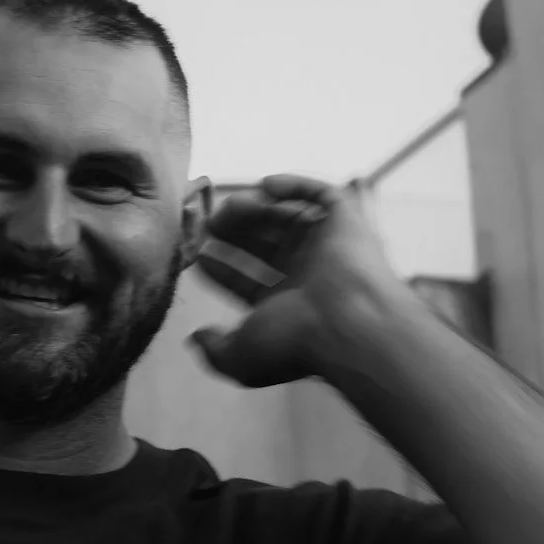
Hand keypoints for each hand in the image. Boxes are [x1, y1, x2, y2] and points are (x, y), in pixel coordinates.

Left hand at [188, 174, 410, 387]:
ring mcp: (327, 249)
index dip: (222, 267)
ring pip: (286, 218)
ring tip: (231, 206)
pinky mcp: (346, 223)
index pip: (249, 280)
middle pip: (264, 244)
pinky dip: (296, 185)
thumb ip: (215, 351)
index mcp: (287, 307)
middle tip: (210, 222)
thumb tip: (198, 337)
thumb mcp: (240, 358)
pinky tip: (266, 186)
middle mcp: (308, 276)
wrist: (346, 323)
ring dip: (256, 208)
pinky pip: (323, 195)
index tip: (199, 252)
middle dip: (234, 231)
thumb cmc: (294, 342)